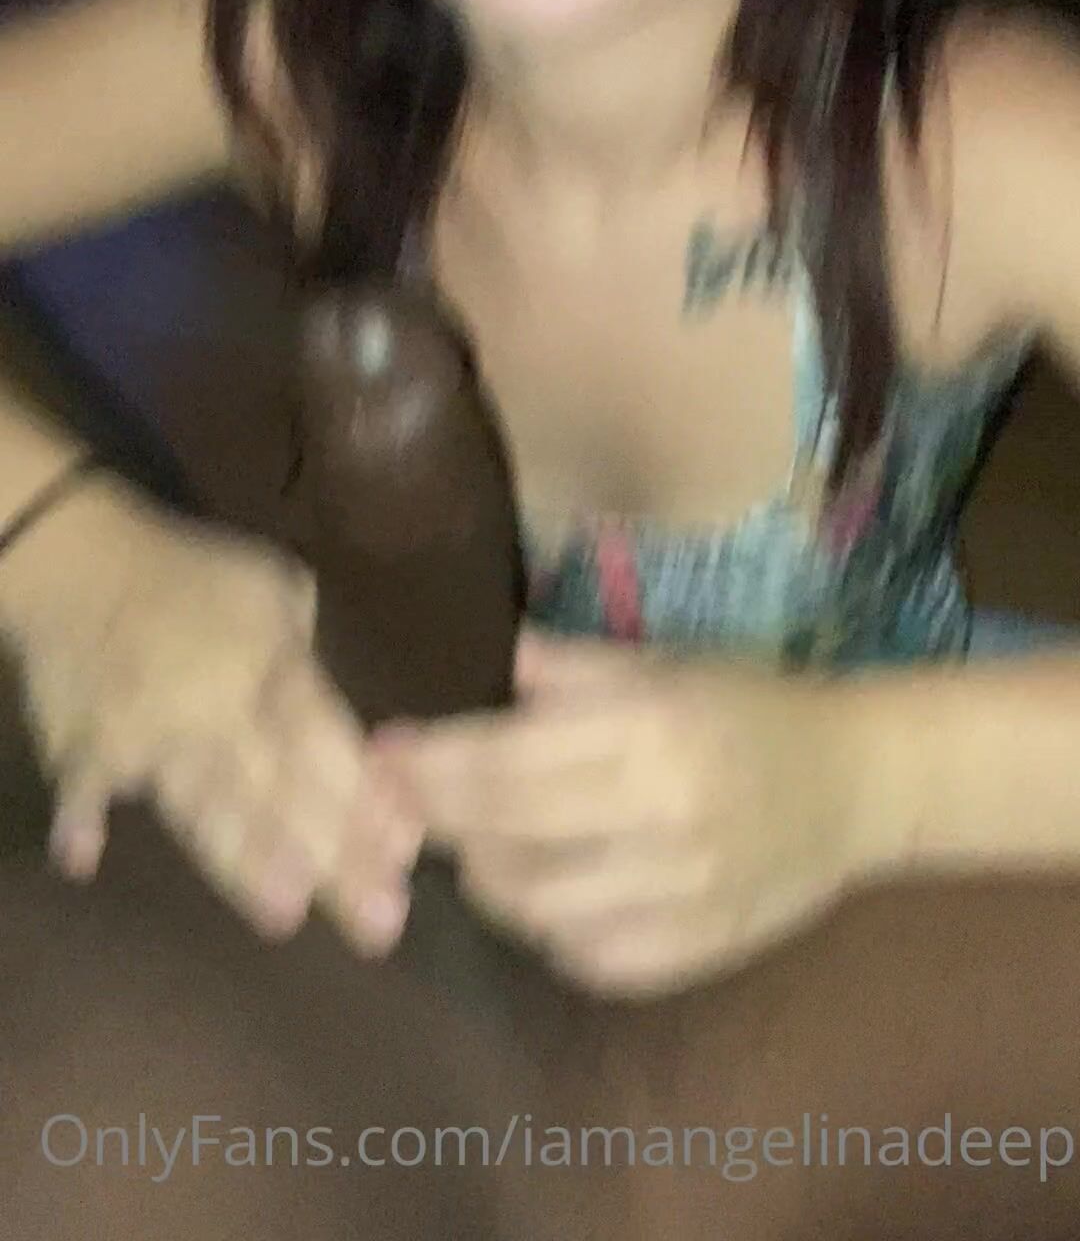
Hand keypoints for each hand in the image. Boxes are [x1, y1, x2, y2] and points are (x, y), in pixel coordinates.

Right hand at [1, 470, 420, 954]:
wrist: (80, 560)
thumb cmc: (191, 574)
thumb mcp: (274, 588)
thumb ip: (311, 661)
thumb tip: (347, 730)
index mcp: (265, 660)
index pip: (319, 731)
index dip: (362, 790)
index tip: (407, 849)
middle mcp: (212, 704)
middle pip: (278, 788)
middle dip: (333, 856)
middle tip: (381, 922)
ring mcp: (145, 731)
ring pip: (203, 805)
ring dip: (243, 856)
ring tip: (286, 912)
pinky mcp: (85, 747)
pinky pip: (81, 785)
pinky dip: (80, 816)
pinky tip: (84, 857)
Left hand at [373, 626, 870, 996]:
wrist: (861, 785)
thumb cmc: (752, 707)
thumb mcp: (667, 666)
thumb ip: (576, 669)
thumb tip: (495, 657)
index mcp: (650, 733)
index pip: (507, 759)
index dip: (432, 762)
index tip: (383, 753)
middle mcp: (662, 818)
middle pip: (507, 836)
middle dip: (440, 820)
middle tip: (404, 805)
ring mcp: (681, 895)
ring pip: (536, 910)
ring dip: (487, 879)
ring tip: (475, 848)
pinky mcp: (696, 950)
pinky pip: (589, 959)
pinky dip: (547, 931)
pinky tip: (543, 896)